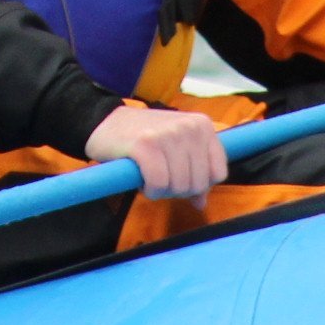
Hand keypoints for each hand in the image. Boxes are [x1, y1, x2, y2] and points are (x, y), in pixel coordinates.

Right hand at [86, 102, 227, 200]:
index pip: (218, 173)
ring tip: (150, 176)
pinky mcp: (145, 145)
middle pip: (197, 183)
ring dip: (162, 190)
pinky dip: (150, 189)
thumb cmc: (145, 137)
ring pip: (179, 185)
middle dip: (178, 190)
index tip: (181, 178)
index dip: (199, 184)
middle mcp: (188, 127)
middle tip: (161, 178)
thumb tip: (201, 203)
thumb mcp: (177, 149)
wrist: (106, 122)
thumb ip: (194, 172)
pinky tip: (142, 180)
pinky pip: (159, 183)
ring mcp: (167, 134)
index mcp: (202, 125)